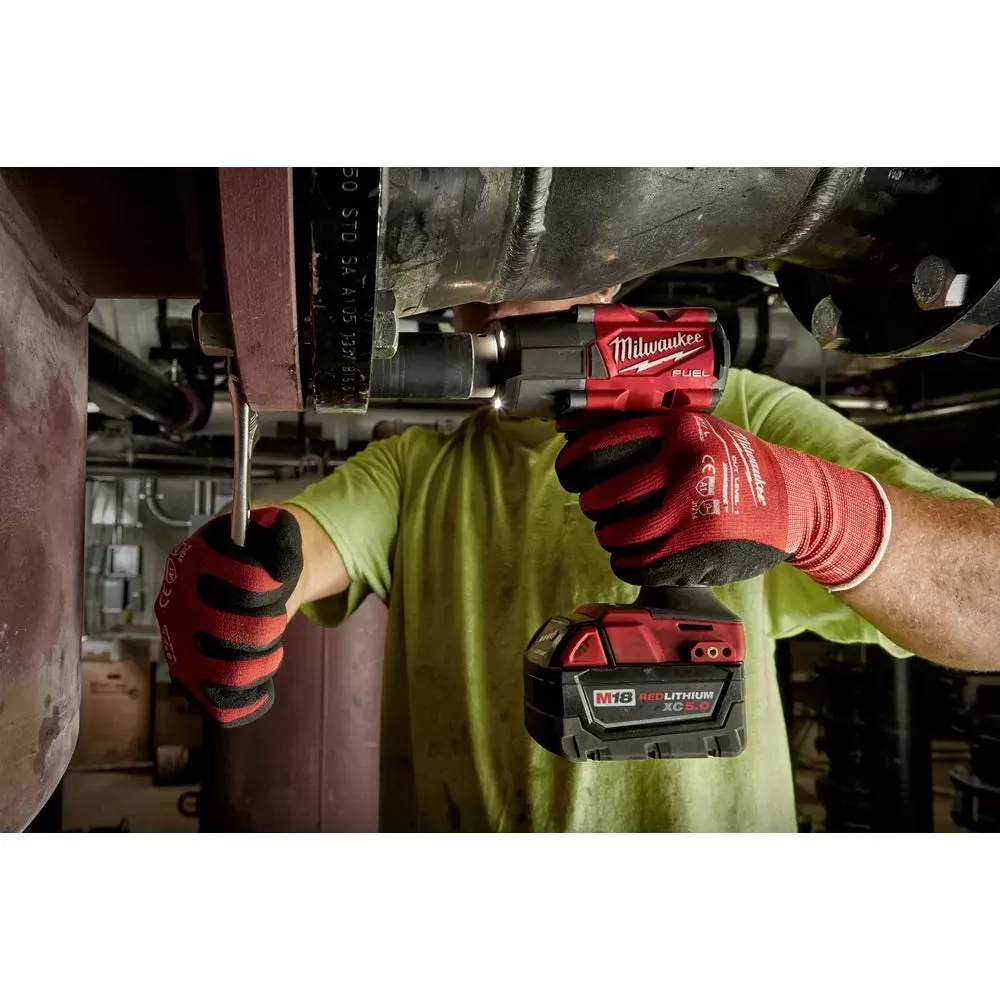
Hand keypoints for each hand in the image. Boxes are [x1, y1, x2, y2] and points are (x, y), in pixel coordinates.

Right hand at [153, 507, 302, 725]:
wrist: (245, 582)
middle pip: (235, 632)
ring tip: (269, 647)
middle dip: (269, 625)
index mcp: (191, 561)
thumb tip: (281, 527)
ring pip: (231, 673)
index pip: (245, 583)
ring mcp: (178, 646)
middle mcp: (175, 606)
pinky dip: (253, 698)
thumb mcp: (271, 535)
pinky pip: (223, 707)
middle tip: (274, 618)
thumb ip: (280, 533)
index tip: (280, 583)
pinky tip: (262, 681)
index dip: (272, 587)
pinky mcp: (191, 679)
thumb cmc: (259, 560)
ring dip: (264, 661)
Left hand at [556, 411, 889, 589]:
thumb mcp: (694, 429)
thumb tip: (572, 429)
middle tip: (597, 506)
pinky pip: (640, 565)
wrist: (793, 499)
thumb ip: (645, 431)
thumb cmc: (733, 461)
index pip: (598, 449)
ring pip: (619, 534)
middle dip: (593, 505)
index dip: (573, 466)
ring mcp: (692, 510)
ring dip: (609, 537)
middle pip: (603, 495)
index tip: (570, 474)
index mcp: (676, 429)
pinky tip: (630, 557)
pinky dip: (626, 564)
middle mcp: (684, 465)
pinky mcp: (700, 549)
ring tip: (616, 532)